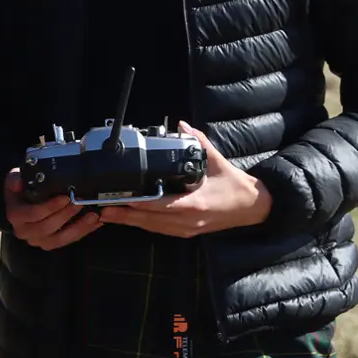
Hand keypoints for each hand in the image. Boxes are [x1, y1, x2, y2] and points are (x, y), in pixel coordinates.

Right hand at [4, 168, 101, 249]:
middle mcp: (24, 231)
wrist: (24, 203)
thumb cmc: (22, 189)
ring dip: (78, 227)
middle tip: (81, 203)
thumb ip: (15, 179)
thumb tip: (18, 182)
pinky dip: (83, 232)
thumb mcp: (15, 179)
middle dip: (66, 215)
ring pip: (60, 238)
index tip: (65, 197)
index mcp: (15, 215)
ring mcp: (38, 240)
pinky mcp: (51, 244)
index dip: (50, 207)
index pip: (32, 214)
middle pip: (47, 227)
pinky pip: (68, 241)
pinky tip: (95, 223)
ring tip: (93, 215)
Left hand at [100, 121, 271, 236]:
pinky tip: (131, 219)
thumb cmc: (235, 185)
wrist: (254, 207)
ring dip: (131, 222)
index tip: (119, 199)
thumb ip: (199, 142)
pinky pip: (161, 230)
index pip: (160, 205)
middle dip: (126, 215)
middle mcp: (188, 220)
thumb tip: (183, 125)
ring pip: (153, 228)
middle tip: (102, 209)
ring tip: (109, 215)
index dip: (138, 204)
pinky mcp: (187, 232)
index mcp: (195, 204)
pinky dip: (145, 224)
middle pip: (150, 220)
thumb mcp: (217, 161)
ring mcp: (187, 229)